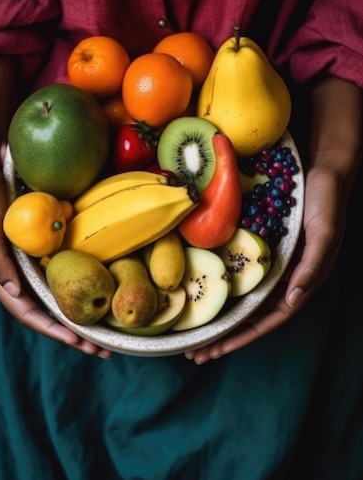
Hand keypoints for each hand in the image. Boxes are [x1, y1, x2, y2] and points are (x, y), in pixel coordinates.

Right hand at [0, 161, 111, 357]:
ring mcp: (30, 259)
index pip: (27, 312)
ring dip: (81, 312)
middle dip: (73, 333)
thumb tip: (15, 294)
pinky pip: (63, 268)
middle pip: (48, 310)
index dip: (52, 329)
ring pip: (58, 293)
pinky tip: (99, 289)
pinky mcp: (42, 243)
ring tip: (107, 329)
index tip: (78, 342)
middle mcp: (17, 273)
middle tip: (103, 348)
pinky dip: (80, 282)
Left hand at [185, 165, 344, 363]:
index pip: (270, 319)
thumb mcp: (324, 232)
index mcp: (303, 280)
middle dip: (226, 337)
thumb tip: (294, 301)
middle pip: (253, 315)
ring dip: (221, 316)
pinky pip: (241, 272)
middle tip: (195, 353)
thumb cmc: (327, 200)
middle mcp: (287, 277)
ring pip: (245, 298)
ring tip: (195, 334)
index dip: (243, 336)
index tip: (216, 350)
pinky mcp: (264, 246)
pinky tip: (205, 289)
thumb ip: (312, 267)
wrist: (324, 169)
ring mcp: (275, 264)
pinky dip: (224, 285)